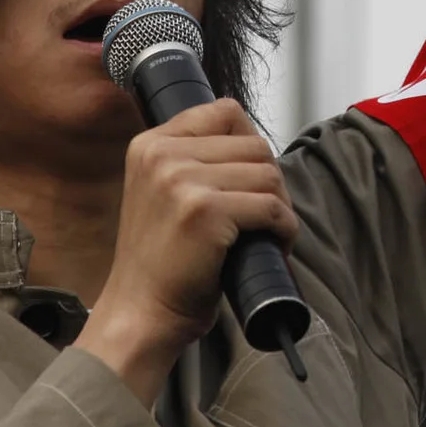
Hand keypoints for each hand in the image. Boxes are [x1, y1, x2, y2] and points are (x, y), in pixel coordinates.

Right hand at [76, 99, 297, 402]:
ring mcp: (182, 180)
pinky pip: (272, 207)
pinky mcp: (205, 211)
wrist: (141, 314)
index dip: (250, 145)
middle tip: (264, 217)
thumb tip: (253, 141)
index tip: (250, 179)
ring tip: (266, 234)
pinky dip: (284, 230)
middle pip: (254, 145)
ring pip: (268, 174)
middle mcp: (162, 155)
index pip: (225, 112)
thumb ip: (191, 160)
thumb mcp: (160, 193)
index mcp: (150, 144)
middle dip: (270, 182)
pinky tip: (273, 246)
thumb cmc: (160, 264)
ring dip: (280, 207)